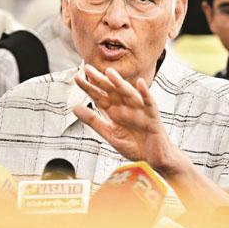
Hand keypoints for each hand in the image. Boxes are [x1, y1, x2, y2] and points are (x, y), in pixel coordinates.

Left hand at [73, 65, 188, 176]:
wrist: (153, 159)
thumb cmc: (135, 146)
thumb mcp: (110, 134)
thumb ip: (94, 121)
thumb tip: (74, 108)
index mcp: (115, 111)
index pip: (99, 96)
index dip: (88, 88)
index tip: (76, 78)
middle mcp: (126, 107)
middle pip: (112, 91)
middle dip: (100, 80)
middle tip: (88, 68)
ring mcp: (139, 110)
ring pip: (128, 94)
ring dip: (120, 83)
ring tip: (109, 73)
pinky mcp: (152, 116)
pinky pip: (149, 103)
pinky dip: (146, 93)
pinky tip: (141, 84)